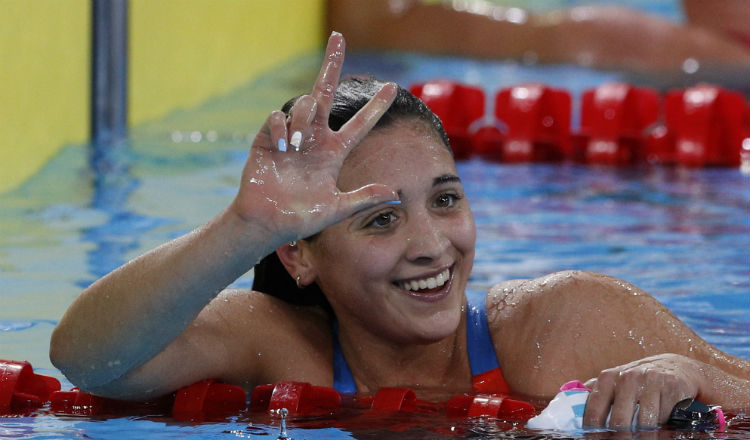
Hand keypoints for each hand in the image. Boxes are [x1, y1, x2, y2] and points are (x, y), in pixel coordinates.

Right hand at [231, 32, 397, 244]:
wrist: (266, 223)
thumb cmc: (301, 219)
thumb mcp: (337, 209)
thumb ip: (363, 198)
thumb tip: (394, 193)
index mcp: (334, 153)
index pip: (360, 124)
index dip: (376, 107)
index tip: (393, 87)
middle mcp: (315, 139)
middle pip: (325, 93)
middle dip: (332, 63)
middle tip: (339, 36)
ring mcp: (291, 136)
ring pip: (303, 104)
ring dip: (303, 119)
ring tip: (297, 146)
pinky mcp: (267, 138)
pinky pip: (277, 117)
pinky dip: (281, 127)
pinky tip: (283, 146)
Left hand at [582, 353, 705, 428]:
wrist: (674, 367)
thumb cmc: (637, 380)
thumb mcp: (614, 381)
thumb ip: (594, 394)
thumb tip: (569, 412)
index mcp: (607, 378)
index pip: (594, 413)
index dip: (593, 433)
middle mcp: (627, 377)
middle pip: (619, 422)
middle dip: (619, 439)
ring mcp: (650, 381)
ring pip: (643, 424)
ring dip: (641, 437)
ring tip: (638, 438)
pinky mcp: (671, 386)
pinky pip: (663, 418)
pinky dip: (660, 428)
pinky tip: (658, 426)